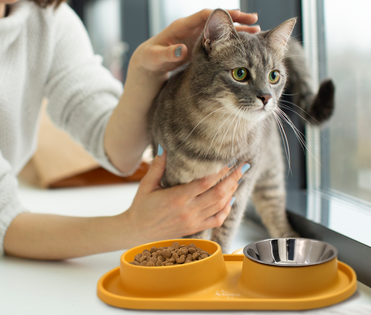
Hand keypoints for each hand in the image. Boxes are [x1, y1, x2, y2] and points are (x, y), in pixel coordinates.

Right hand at [122, 151, 245, 243]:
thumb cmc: (141, 206)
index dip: (220, 172)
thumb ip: (157, 166)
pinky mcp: (194, 228)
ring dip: (232, 191)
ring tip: (238, 178)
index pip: (205, 183)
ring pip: (220, 206)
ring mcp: (193, 221)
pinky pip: (216, 220)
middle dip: (233, 179)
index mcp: (177, 198)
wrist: (136, 232)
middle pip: (218, 194)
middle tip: (243, 167)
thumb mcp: (146, 184)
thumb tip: (164, 147)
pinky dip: (227, 210)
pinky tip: (231, 199)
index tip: (229, 161)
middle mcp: (188, 211)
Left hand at [131, 9, 259, 76]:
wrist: (149, 63)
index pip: (204, 16)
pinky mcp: (202, 46)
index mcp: (181, 27)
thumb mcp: (156, 58)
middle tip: (254, 20)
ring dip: (238, 30)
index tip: (236, 14)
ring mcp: (198, 36)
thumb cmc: (150, 59)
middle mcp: (192, 28)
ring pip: (222, 30)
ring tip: (257, 31)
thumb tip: (182, 50)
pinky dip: (233, 41)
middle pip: (217, 20)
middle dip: (235, 19)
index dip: (220, 15)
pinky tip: (247, 45)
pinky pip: (221, 41)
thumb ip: (168, 54)